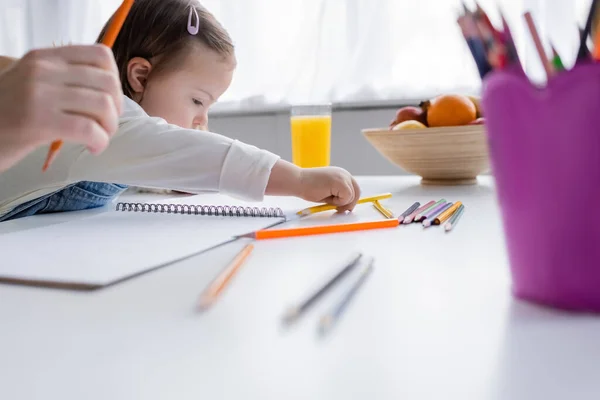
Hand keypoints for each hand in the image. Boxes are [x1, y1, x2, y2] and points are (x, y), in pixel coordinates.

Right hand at [0, 45, 122, 172]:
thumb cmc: (8, 114)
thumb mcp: (34, 84)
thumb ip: (65, 79)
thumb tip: (110, 91)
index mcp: (45, 57)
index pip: (100, 55)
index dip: (115, 80)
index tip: (109, 100)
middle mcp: (43, 70)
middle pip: (107, 83)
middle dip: (116, 109)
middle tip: (105, 125)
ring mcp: (40, 94)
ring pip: (103, 105)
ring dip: (109, 128)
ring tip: (98, 138)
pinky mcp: (39, 121)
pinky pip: (89, 129)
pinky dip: (100, 141)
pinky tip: (93, 148)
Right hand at [298, 167, 360, 211]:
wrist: (298, 181)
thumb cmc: (309, 187)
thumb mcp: (329, 190)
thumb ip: (339, 194)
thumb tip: (349, 206)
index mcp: (342, 174)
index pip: (355, 189)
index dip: (351, 200)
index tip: (343, 207)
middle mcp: (344, 174)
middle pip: (357, 192)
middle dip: (349, 204)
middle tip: (338, 210)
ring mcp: (343, 177)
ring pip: (351, 197)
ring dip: (340, 202)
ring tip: (327, 198)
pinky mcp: (340, 182)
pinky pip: (346, 198)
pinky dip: (337, 202)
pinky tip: (326, 196)